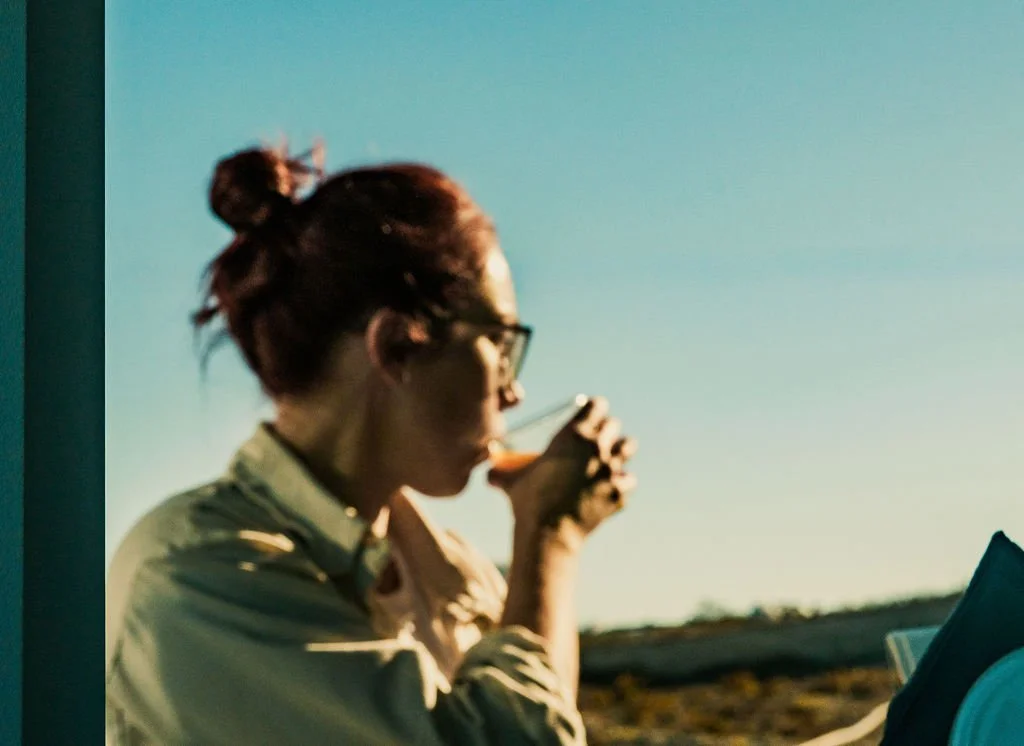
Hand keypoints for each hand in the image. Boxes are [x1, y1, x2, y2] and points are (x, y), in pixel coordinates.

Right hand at [488, 396, 637, 543]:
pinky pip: (628, 480)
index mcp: (573, 434)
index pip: (596, 405)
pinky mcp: (619, 491)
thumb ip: (502, 473)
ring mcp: (611, 469)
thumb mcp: (512, 481)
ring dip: (621, 451)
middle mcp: (596, 446)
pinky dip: (621, 484)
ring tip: (611, 458)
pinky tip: (612, 488)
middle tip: (599, 439)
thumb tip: (488, 474)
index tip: (590, 414)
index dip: (593, 409)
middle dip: (607, 430)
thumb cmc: (528, 502)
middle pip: (613, 425)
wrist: (548, 533)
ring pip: (628, 447)